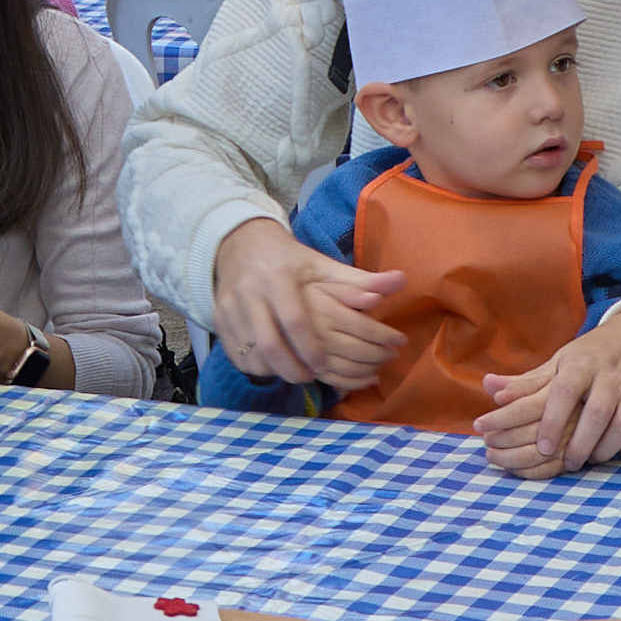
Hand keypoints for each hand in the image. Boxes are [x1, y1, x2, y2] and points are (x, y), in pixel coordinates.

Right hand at [205, 220, 405, 392]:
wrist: (240, 244)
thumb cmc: (290, 261)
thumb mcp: (322, 265)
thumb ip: (360, 280)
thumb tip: (401, 281)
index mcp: (280, 276)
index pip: (295, 318)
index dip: (310, 346)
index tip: (324, 363)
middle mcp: (251, 291)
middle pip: (270, 343)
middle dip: (293, 367)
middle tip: (311, 376)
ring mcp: (230, 306)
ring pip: (251, 353)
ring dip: (275, 370)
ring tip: (295, 373)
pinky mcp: (219, 319)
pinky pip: (237, 355)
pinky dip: (257, 366)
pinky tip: (274, 367)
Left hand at [479, 306, 620, 477]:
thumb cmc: (592, 356)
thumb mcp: (560, 362)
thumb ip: (527, 382)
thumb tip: (488, 388)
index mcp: (582, 363)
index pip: (565, 390)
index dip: (553, 420)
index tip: (544, 446)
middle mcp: (612, 373)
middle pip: (597, 412)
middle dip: (580, 442)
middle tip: (567, 461)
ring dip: (607, 447)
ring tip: (590, 458)